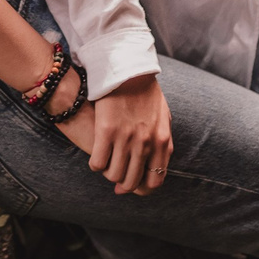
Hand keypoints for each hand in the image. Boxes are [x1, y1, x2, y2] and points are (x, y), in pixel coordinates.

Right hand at [66, 74, 171, 194]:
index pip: (154, 181)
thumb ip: (161, 143)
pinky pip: (97, 162)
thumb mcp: (163, 119)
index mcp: (161, 142)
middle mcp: (145, 144)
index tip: (132, 184)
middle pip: (132, 182)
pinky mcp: (106, 131)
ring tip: (105, 163)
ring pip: (113, 175)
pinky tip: (95, 156)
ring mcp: (126, 139)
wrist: (129, 70)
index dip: (141, 188)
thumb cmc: (146, 92)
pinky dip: (95, 164)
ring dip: (108, 173)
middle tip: (115, 176)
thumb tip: (156, 166)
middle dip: (122, 184)